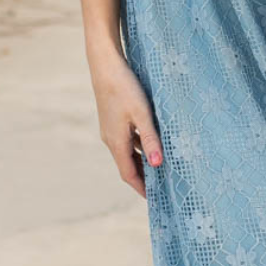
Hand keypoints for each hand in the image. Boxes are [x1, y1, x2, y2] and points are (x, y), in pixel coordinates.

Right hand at [91, 49, 162, 198]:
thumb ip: (150, 139)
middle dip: (142, 179)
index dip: (141, 188)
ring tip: (159, 170)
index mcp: (117, 141)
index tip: (154, 199)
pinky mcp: (112, 120)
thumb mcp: (142, 114)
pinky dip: (138, 148)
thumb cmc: (125, 87)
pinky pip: (126, 141)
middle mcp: (110, 139)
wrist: (105, 65)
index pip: (129, 174)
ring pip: (127, 153)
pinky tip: (151, 144)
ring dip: (141, 163)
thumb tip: (158, 165)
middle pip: (127, 166)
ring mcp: (110, 129)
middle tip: (160, 188)